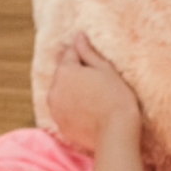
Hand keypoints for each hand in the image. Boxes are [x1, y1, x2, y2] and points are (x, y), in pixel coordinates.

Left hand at [48, 32, 140, 151]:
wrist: (116, 133)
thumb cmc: (116, 98)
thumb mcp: (105, 70)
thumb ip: (88, 53)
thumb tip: (78, 37)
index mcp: (65, 70)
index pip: (69, 53)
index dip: (81, 52)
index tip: (90, 58)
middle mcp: (55, 88)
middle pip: (62, 73)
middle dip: (73, 72)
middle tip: (92, 78)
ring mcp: (55, 108)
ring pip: (61, 92)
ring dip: (71, 91)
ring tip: (91, 96)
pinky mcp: (60, 125)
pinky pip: (63, 111)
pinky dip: (72, 108)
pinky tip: (88, 111)